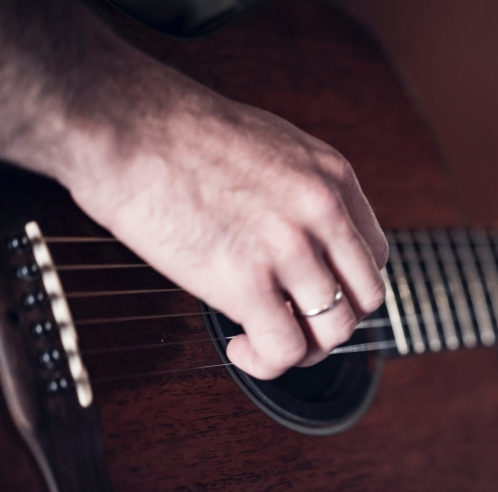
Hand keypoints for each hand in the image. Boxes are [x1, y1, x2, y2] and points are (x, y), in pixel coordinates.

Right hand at [63, 81, 387, 379]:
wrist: (125, 123)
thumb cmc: (176, 129)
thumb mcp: (271, 144)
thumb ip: (298, 189)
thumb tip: (295, 230)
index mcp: (332, 177)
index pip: (373, 255)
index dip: (346, 285)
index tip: (313, 293)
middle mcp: (323, 212)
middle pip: (365, 298)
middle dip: (332, 322)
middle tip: (295, 325)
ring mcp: (289, 248)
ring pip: (334, 330)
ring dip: (303, 349)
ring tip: (263, 339)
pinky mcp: (247, 282)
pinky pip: (285, 349)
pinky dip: (268, 363)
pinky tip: (239, 347)